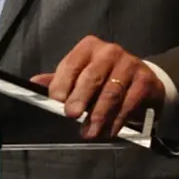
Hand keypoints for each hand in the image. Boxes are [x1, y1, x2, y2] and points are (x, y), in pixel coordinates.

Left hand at [30, 35, 165, 139]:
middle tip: (71, 115)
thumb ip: (59, 79)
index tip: (56, 101)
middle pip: (91, 76)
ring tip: (90, 131)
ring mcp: (129, 64)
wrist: (144, 80)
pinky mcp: (145, 80)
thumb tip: (33, 84)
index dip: (62, 83)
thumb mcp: (81, 74)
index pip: (71, 64)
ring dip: (98, 115)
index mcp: (89, 47)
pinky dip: (117, 119)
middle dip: (80, 98)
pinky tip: (109, 130)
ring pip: (111, 92)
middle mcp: (109, 52)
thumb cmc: (106, 78)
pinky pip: (129, 102)